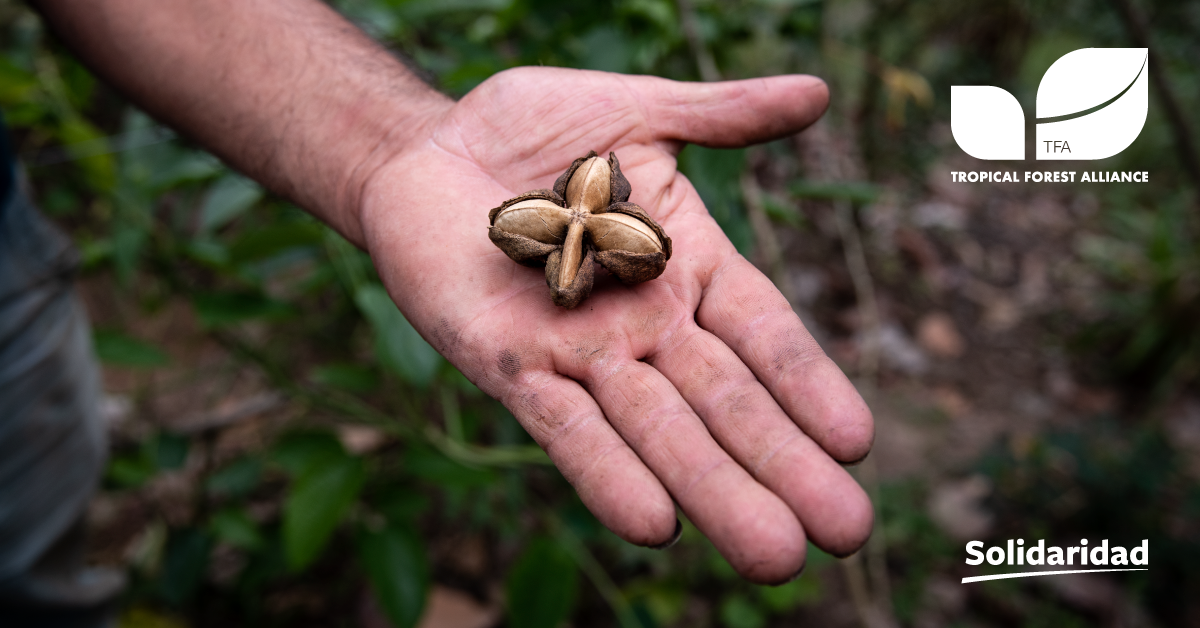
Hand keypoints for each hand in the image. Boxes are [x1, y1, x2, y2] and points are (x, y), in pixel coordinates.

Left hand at [358, 67, 873, 583]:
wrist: (425, 146)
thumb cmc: (530, 127)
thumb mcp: (637, 109)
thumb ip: (721, 116)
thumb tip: (816, 92)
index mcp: (688, 267)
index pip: (764, 336)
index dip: (808, 386)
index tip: (858, 445)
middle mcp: (645, 325)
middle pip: (725, 404)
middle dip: (782, 467)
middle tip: (845, 535)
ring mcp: (580, 353)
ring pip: (657, 431)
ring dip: (713, 492)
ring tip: (772, 556)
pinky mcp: (510, 366)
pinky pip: (564, 429)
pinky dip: (606, 474)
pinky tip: (654, 525)